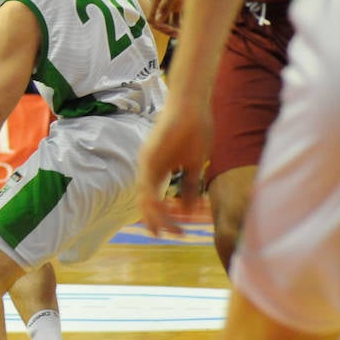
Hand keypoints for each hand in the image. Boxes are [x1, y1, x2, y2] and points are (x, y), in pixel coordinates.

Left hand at [137, 102, 209, 235]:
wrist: (192, 104)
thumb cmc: (195, 129)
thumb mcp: (193, 164)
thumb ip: (190, 186)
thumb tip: (190, 209)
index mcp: (158, 168)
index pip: (154, 199)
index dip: (162, 216)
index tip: (175, 230)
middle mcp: (148, 167)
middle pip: (146, 202)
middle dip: (158, 222)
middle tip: (171, 235)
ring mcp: (147, 162)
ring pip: (145, 198)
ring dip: (158, 216)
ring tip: (172, 230)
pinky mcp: (149, 157)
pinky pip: (147, 186)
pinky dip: (155, 203)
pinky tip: (165, 213)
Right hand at [148, 0, 189, 34]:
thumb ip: (166, 4)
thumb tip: (157, 20)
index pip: (152, 19)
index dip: (161, 27)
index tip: (174, 31)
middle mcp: (161, 2)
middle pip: (160, 23)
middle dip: (169, 30)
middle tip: (182, 34)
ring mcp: (170, 4)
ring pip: (169, 23)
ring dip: (176, 30)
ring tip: (188, 32)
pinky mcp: (178, 6)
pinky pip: (177, 20)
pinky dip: (182, 26)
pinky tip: (191, 28)